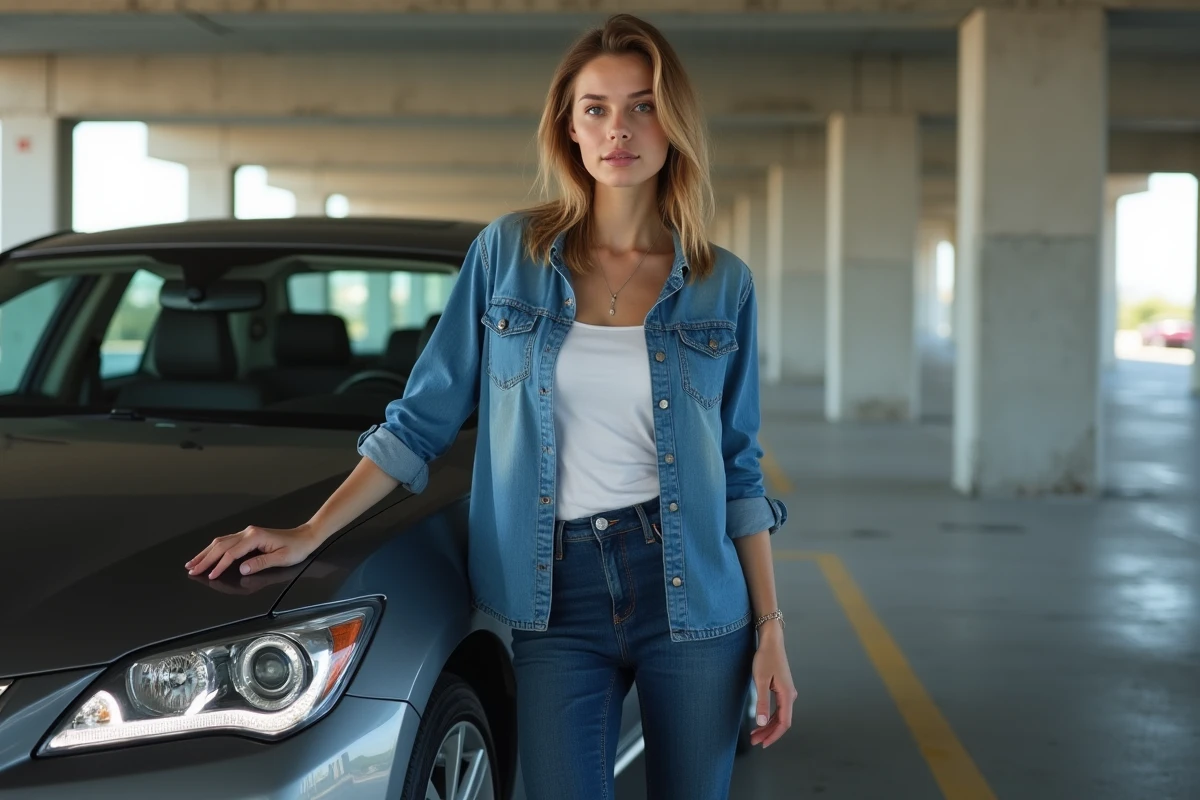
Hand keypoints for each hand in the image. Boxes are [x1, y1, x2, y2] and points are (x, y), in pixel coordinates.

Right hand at [185, 524, 320, 579]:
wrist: (305, 537)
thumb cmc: (296, 549)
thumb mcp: (281, 558)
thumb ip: (261, 563)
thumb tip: (242, 569)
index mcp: (255, 537)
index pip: (232, 553)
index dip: (220, 565)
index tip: (210, 575)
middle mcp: (247, 533)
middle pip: (221, 545)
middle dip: (205, 558)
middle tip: (191, 569)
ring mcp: (246, 533)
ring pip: (220, 542)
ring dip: (206, 553)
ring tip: (192, 563)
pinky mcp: (247, 536)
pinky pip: (226, 542)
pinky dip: (214, 550)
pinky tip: (207, 555)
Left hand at [749, 625, 796, 748]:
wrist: (771, 641)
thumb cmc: (766, 658)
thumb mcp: (760, 680)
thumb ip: (762, 702)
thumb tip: (761, 722)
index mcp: (787, 695)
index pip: (784, 723)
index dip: (773, 736)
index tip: (763, 744)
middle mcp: (790, 695)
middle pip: (782, 721)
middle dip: (768, 733)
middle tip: (754, 741)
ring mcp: (787, 692)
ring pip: (780, 716)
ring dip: (768, 726)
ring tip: (755, 734)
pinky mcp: (782, 689)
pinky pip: (778, 708)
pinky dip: (770, 717)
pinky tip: (761, 721)